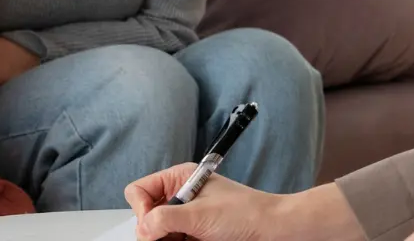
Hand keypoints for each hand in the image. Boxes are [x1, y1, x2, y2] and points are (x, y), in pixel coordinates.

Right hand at [124, 163, 272, 240]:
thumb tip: (142, 228)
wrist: (274, 232)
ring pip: (157, 234)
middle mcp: (179, 197)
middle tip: (168, 240)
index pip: (139, 191)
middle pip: (145, 216)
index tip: (152, 225)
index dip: (141, 209)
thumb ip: (166, 219)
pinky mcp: (193, 236)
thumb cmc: (246, 213)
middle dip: (151, 232)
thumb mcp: (200, 214)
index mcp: (178, 179)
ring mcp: (186, 219)